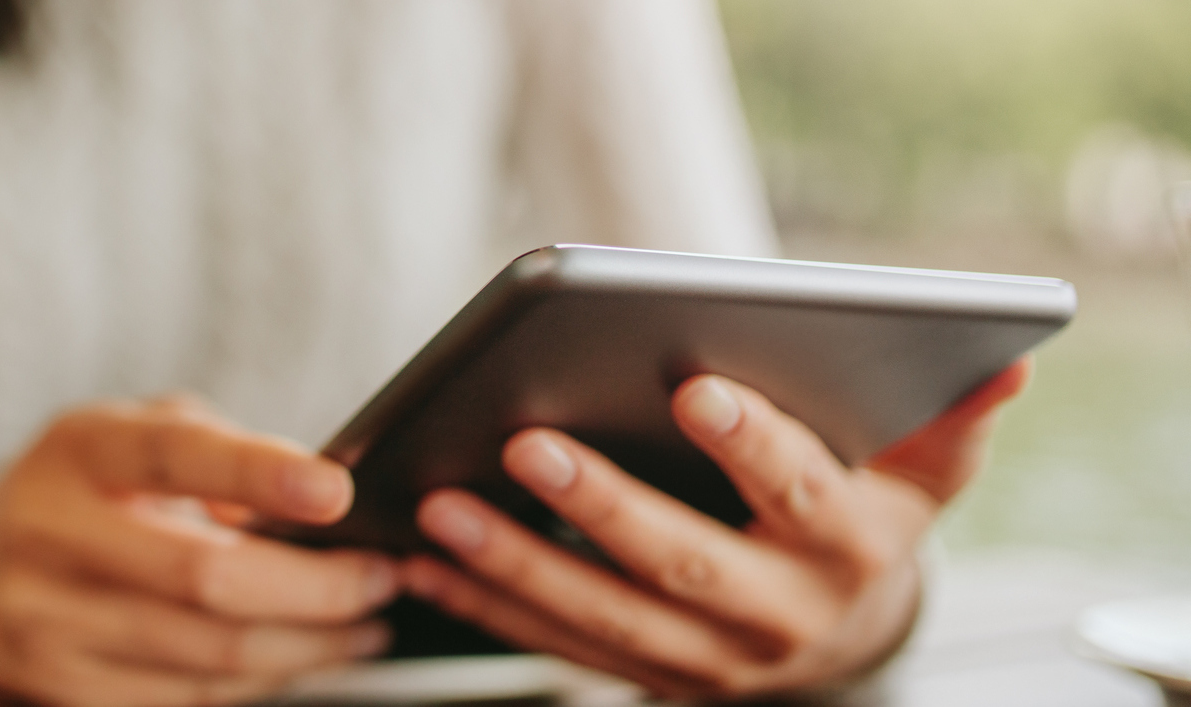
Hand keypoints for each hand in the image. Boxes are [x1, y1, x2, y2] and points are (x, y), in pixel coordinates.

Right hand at [0, 396, 397, 706]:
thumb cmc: (83, 492)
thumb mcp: (128, 438)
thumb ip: (213, 451)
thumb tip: (319, 496)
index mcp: (77, 449)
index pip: (172, 454)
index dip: (256, 471)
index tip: (335, 489)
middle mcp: (48, 533)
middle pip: (205, 578)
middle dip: (315, 588)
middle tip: (380, 578)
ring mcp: (48, 622)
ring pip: (209, 655)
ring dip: (308, 647)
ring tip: (362, 624)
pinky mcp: (65, 690)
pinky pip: (189, 699)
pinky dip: (261, 682)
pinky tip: (300, 659)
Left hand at [402, 359, 1032, 698]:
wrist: (843, 635)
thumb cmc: (863, 509)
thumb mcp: (921, 469)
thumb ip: (947, 416)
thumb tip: (1007, 360)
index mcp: (849, 544)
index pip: (799, 491)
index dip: (754, 444)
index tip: (693, 384)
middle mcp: (781, 613)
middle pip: (684, 563)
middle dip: (602, 508)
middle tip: (525, 444)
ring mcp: (710, 660)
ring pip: (605, 619)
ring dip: (518, 566)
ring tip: (441, 508)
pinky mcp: (647, 677)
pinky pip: (559, 645)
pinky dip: (489, 604)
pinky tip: (425, 559)